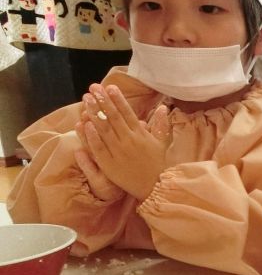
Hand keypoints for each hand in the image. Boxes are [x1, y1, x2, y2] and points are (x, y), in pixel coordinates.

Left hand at [74, 83, 171, 200]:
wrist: (154, 186)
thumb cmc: (157, 164)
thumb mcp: (162, 143)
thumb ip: (161, 124)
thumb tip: (163, 107)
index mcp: (141, 134)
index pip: (127, 113)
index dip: (118, 99)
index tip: (110, 87)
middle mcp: (129, 141)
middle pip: (113, 117)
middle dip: (102, 101)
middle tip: (93, 88)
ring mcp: (118, 152)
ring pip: (103, 129)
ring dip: (94, 113)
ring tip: (86, 99)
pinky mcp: (109, 164)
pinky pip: (98, 148)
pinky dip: (92, 136)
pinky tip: (85, 124)